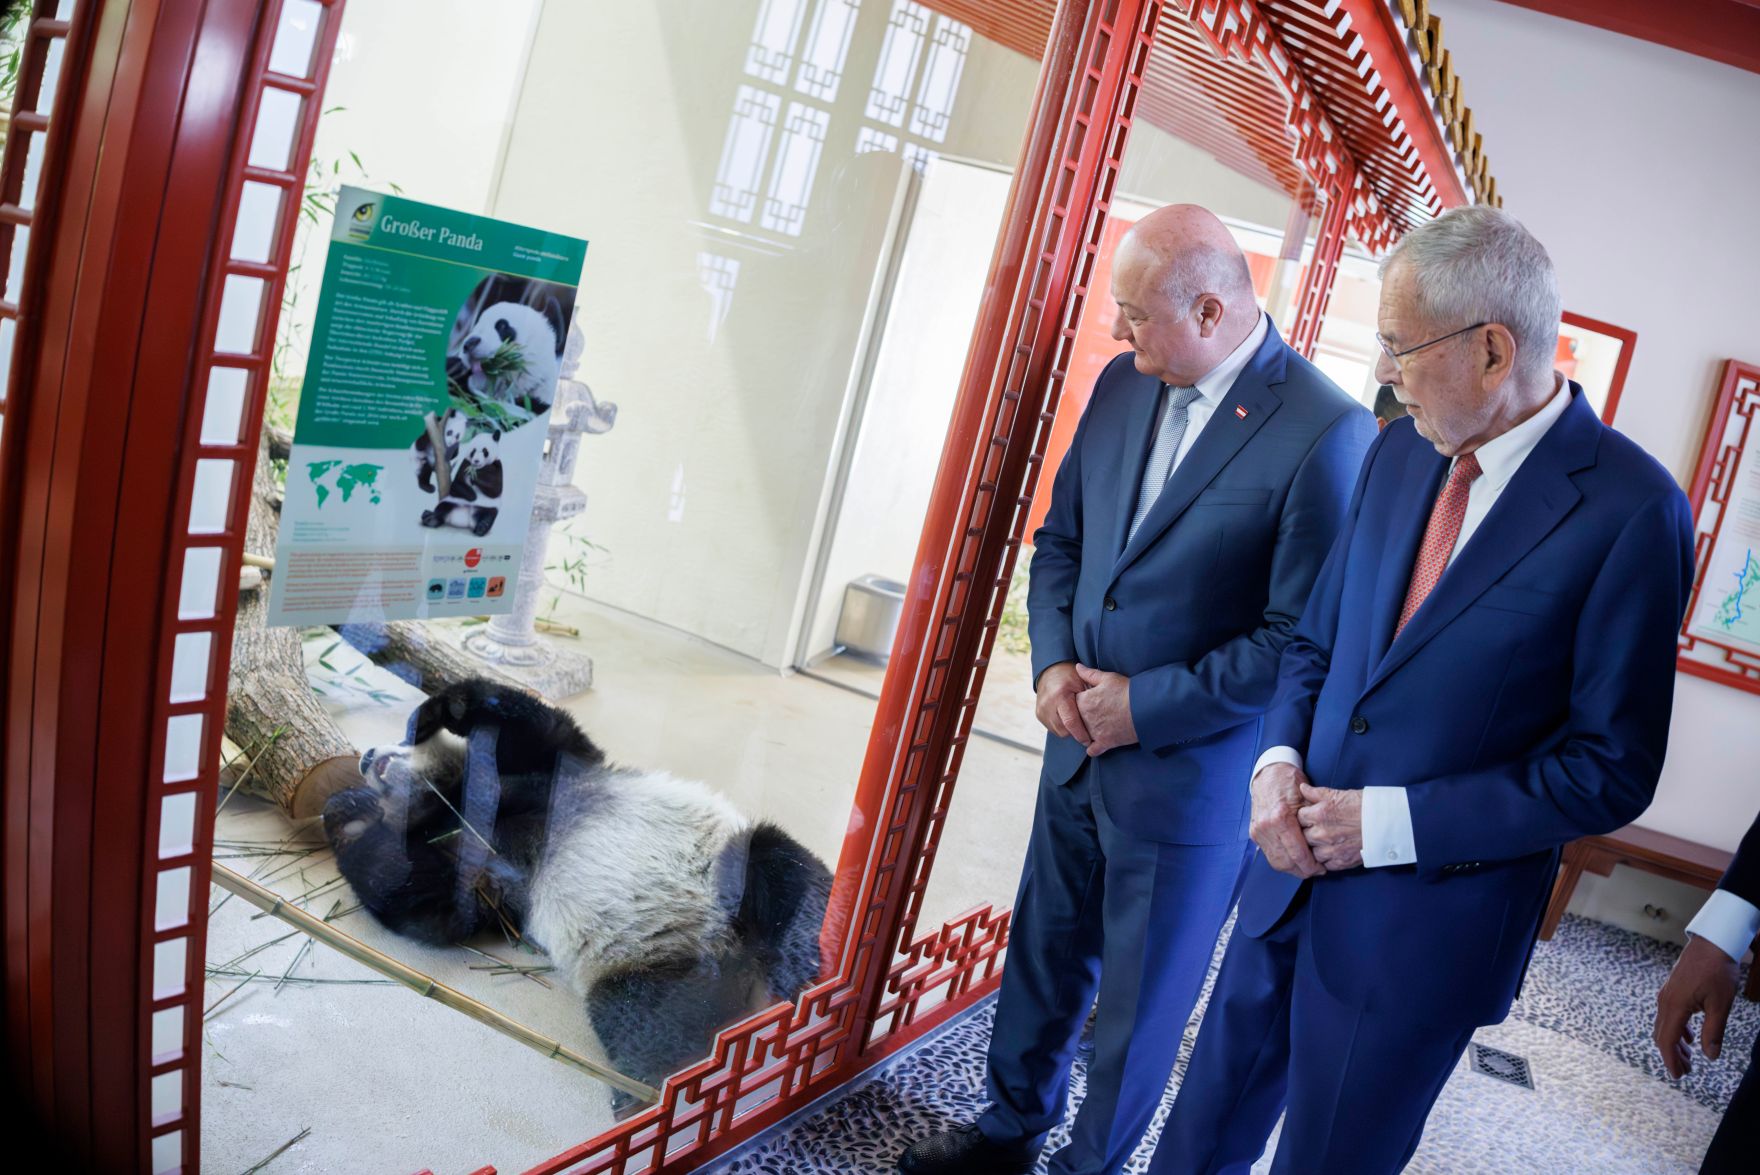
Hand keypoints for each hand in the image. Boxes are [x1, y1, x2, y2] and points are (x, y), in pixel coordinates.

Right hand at [1034, 662, 1089, 743]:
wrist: (1051, 671)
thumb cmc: (1070, 677)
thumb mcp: (1083, 681)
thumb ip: (1091, 698)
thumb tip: (1101, 719)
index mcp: (1060, 695)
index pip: (1070, 722)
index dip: (1081, 734)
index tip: (1090, 741)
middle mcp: (1047, 704)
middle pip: (1064, 730)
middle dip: (1076, 733)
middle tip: (1087, 730)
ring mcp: (1041, 710)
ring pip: (1058, 732)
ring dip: (1069, 730)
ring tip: (1077, 721)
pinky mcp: (1039, 715)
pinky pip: (1053, 728)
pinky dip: (1062, 726)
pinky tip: (1068, 718)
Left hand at [1073, 664, 1137, 756]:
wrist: (1144, 708)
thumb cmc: (1127, 691)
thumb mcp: (1108, 678)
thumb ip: (1089, 674)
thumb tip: (1077, 666)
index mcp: (1083, 702)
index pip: (1072, 702)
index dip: (1080, 701)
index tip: (1089, 700)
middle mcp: (1085, 718)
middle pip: (1076, 719)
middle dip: (1082, 717)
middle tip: (1095, 713)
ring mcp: (1094, 732)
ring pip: (1083, 734)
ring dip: (1087, 732)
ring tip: (1098, 726)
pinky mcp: (1105, 742)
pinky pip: (1093, 750)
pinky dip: (1094, 748)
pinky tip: (1098, 743)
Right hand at [1249, 763, 1324, 877]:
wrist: (1269, 774)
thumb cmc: (1289, 783)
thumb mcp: (1307, 799)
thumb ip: (1314, 822)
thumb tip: (1326, 845)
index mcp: (1280, 818)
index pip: (1297, 853)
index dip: (1311, 865)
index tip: (1322, 869)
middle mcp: (1266, 826)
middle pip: (1286, 862)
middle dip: (1303, 870)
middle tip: (1316, 871)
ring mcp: (1258, 830)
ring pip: (1276, 862)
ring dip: (1292, 869)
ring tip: (1306, 868)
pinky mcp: (1254, 833)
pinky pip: (1269, 855)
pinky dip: (1282, 861)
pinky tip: (1293, 861)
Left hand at [1297, 784, 1363, 870]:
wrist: (1387, 822)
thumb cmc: (1365, 805)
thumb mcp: (1338, 794)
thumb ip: (1316, 793)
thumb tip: (1302, 788)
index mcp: (1319, 814)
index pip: (1299, 817)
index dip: (1304, 817)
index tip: (1310, 817)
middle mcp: (1321, 834)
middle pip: (1302, 836)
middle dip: (1308, 832)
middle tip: (1318, 829)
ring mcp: (1330, 850)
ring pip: (1311, 852)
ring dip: (1316, 848)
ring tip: (1325, 842)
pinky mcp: (1341, 862)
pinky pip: (1325, 865)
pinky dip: (1327, 860)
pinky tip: (1333, 852)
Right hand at [1654, 934, 1739, 1078]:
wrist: (1711, 943)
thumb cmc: (1717, 971)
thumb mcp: (1720, 1005)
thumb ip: (1713, 1032)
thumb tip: (1710, 1056)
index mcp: (1675, 1007)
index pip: (1667, 1040)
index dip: (1671, 1060)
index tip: (1678, 1076)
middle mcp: (1665, 1002)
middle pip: (1662, 1035)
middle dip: (1672, 1055)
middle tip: (1686, 1071)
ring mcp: (1666, 995)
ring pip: (1664, 1026)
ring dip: (1674, 1044)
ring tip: (1688, 1058)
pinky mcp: (1672, 990)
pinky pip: (1668, 1015)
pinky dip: (1675, 1030)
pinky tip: (1688, 1037)